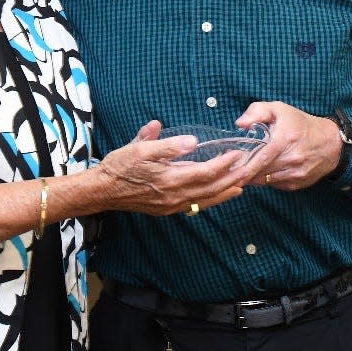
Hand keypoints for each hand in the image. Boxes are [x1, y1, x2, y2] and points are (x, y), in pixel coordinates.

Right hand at [95, 120, 257, 214]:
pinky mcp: (167, 209)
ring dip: (225, 192)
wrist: (102, 190)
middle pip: (211, 189)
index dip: (223, 164)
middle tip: (249, 169)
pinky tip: (217, 195)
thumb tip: (191, 141)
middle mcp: (174, 196)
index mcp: (169, 179)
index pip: (205, 172)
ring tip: (241, 185)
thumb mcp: (140, 148)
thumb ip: (166, 145)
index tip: (237, 154)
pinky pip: (195, 205)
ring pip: (205, 200)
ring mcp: (171, 206)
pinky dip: (210, 200)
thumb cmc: (120, 166)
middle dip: (232, 179)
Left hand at [235, 102, 341, 189]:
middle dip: (243, 173)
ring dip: (252, 178)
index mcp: (284, 140)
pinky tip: (258, 173)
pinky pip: (274, 184)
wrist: (330, 143)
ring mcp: (295, 174)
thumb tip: (240, 123)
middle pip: (260, 172)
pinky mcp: (297, 183)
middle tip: (230, 170)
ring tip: (240, 172)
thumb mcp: (279, 109)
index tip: (230, 168)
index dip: (244, 166)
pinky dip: (264, 179)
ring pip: (265, 180)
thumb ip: (257, 111)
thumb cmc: (300, 124)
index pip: (260, 158)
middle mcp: (291, 160)